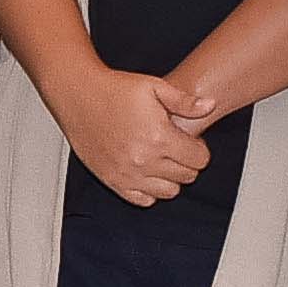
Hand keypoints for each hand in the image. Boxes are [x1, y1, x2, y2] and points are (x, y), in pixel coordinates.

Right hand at [58, 62, 208, 210]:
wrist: (78, 95)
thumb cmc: (113, 89)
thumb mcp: (154, 86)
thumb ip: (185, 101)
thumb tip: (209, 106)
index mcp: (159, 137)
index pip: (199, 160)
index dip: (200, 149)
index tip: (191, 141)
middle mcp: (144, 160)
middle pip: (187, 177)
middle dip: (187, 163)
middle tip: (176, 147)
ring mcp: (128, 174)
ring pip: (168, 192)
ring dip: (171, 178)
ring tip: (162, 159)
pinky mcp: (112, 180)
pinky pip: (142, 200)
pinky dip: (149, 190)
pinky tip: (146, 171)